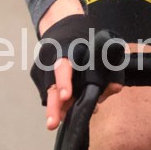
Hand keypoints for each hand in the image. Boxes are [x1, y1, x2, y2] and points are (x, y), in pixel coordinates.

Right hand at [31, 8, 121, 130]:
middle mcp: (50, 58)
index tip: (65, 96)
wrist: (60, 25)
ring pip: (48, 93)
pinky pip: (47, 93)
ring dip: (56, 108)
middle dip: (53, 105)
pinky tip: (62, 110)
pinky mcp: (37, 74)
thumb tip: (114, 88)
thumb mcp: (100, 44)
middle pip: (50, 84)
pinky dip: (56, 102)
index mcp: (66, 48)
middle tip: (53, 124)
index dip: (64, 81)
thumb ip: (110, 65)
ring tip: (59, 121)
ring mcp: (41, 67)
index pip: (63, 65)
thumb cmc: (83, 38)